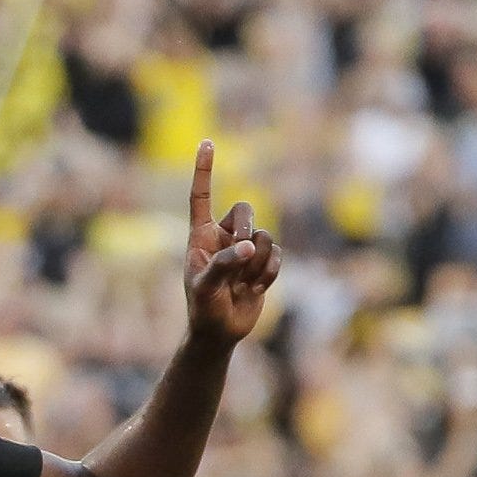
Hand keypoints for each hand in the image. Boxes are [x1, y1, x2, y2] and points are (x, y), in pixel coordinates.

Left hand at [182, 142, 279, 344]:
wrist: (219, 333)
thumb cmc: (203, 309)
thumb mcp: (205, 287)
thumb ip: (223, 264)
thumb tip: (249, 248)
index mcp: (200, 236)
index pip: (201, 197)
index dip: (204, 170)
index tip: (206, 142)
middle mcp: (223, 236)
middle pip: (246, 208)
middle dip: (246, 230)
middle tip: (239, 258)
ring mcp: (244, 248)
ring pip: (264, 235)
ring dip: (257, 262)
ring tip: (241, 284)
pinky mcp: (262, 262)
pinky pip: (277, 253)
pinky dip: (268, 272)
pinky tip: (254, 289)